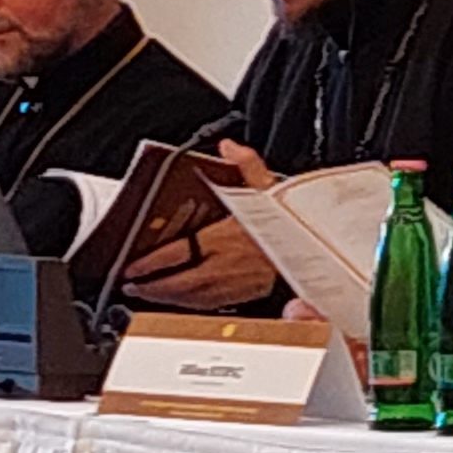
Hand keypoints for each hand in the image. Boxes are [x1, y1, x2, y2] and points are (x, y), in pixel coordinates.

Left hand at [118, 142, 283, 309]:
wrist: (320, 257)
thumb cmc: (296, 227)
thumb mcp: (272, 189)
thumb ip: (248, 165)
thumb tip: (229, 147)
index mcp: (227, 237)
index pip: (177, 252)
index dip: (149, 262)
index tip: (132, 266)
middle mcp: (227, 264)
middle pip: (178, 281)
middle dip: (150, 286)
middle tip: (131, 284)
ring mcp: (236, 284)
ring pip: (191, 297)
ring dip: (165, 298)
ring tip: (148, 294)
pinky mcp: (247, 296)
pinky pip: (209, 305)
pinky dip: (189, 305)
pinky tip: (182, 302)